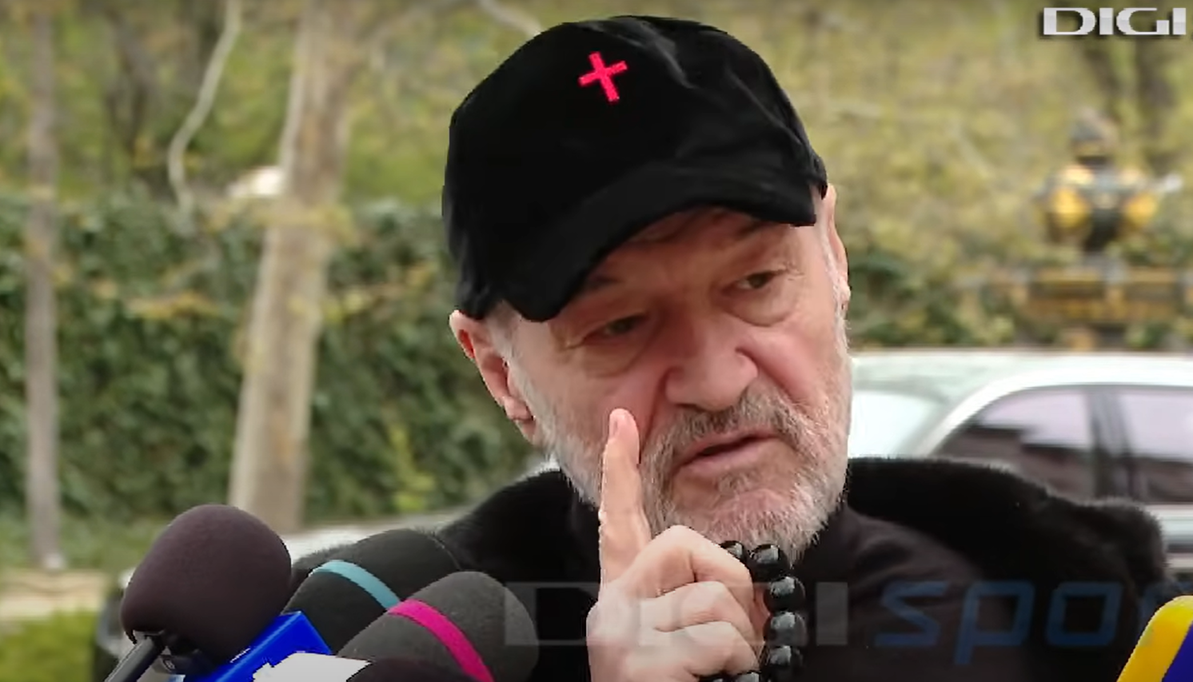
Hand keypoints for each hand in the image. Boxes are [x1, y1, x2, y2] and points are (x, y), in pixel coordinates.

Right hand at [586, 409, 763, 681]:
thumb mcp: (692, 646)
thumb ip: (704, 606)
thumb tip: (748, 589)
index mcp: (625, 600)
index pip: (619, 521)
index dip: (620, 469)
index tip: (621, 419)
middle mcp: (611, 609)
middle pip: (685, 546)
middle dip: (732, 587)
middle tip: (735, 642)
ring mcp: (617, 635)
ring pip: (713, 598)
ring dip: (741, 642)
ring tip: (718, 675)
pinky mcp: (633, 663)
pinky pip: (716, 637)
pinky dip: (737, 664)